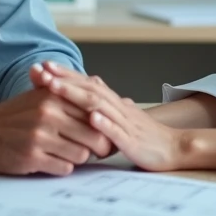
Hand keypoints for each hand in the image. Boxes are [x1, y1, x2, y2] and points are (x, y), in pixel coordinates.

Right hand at [0, 84, 113, 175]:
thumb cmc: (13, 116)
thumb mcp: (40, 96)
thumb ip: (68, 98)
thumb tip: (100, 109)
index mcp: (54, 97)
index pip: (94, 114)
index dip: (102, 127)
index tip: (103, 134)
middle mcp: (49, 114)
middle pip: (93, 137)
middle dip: (96, 147)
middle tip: (93, 150)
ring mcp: (41, 137)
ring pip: (81, 155)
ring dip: (77, 157)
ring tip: (67, 153)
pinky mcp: (33, 157)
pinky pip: (64, 168)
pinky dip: (62, 167)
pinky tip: (52, 160)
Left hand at [35, 62, 182, 171]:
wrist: (174, 148)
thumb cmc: (146, 136)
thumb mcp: (122, 118)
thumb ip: (106, 105)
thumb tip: (94, 87)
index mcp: (114, 103)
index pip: (87, 83)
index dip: (65, 74)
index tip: (42, 67)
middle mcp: (118, 107)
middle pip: (89, 87)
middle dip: (64, 78)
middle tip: (41, 71)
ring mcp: (125, 123)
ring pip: (99, 104)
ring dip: (76, 94)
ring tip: (55, 87)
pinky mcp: (132, 140)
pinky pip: (118, 130)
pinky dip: (104, 123)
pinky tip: (90, 118)